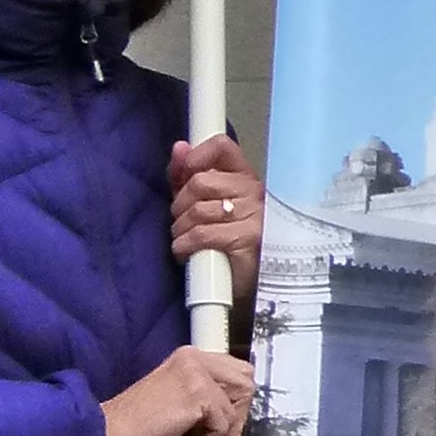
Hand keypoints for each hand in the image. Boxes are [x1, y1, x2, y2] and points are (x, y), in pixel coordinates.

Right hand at [104, 342, 255, 435]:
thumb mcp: (175, 395)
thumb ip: (201, 392)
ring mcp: (197, 376)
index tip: (229, 423)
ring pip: (234, 409)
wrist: (110, 430)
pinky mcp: (198, 396)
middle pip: (245, 383)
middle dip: (238, 416)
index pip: (235, 370)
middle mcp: (195, 360)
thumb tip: (231, 409)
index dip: (236, 400)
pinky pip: (221, 425)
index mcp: (189, 356)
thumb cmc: (136, 420)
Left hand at [169, 135, 261, 268]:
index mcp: (246, 178)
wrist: (252, 287)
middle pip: (200, 182)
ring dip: (181, 230)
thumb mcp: (205, 206)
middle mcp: (255, 192)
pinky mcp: (248, 239)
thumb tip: (180, 148)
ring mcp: (255, 215)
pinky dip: (185, 246)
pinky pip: (201, 234)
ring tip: (186, 240)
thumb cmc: (228, 246)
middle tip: (183, 222)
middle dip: (180, 205)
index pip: (222, 148)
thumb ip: (188, 178)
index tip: (186, 174)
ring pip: (197, 210)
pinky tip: (189, 253)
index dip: (196, 157)